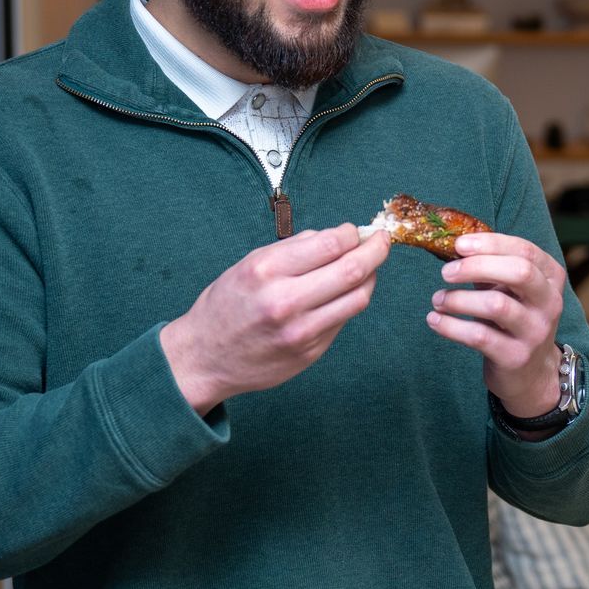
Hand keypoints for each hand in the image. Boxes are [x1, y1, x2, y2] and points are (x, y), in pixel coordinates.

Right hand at [161, 225, 389, 411]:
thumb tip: (336, 236)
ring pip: (358, 298)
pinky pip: (344, 319)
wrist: (205, 358)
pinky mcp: (310, 352)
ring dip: (371, 277)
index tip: (357, 230)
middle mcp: (286, 301)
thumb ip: (294, 249)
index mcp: (267, 271)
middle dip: (377, 249)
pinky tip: (346, 291)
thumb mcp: (249, 264)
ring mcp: (301, 331)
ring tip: (369, 266)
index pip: (331, 243)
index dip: (353, 233)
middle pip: (353, 269)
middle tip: (383, 240)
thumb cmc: (226, 306)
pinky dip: (351, 300)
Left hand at [426, 231, 566, 418]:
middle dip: (477, 266)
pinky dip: (451, 326)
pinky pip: (479, 336)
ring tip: (438, 300)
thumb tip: (454, 245)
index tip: (459, 244)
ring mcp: (535, 332)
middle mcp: (549, 303)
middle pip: (519, 272)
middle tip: (446, 272)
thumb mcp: (511, 289)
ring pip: (497, 305)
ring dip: (459, 299)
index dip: (490, 244)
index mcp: (550, 278)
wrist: (532, 373)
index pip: (524, 250)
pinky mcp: (515, 357)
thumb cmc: (514, 319)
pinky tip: (435, 320)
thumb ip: (491, 266)